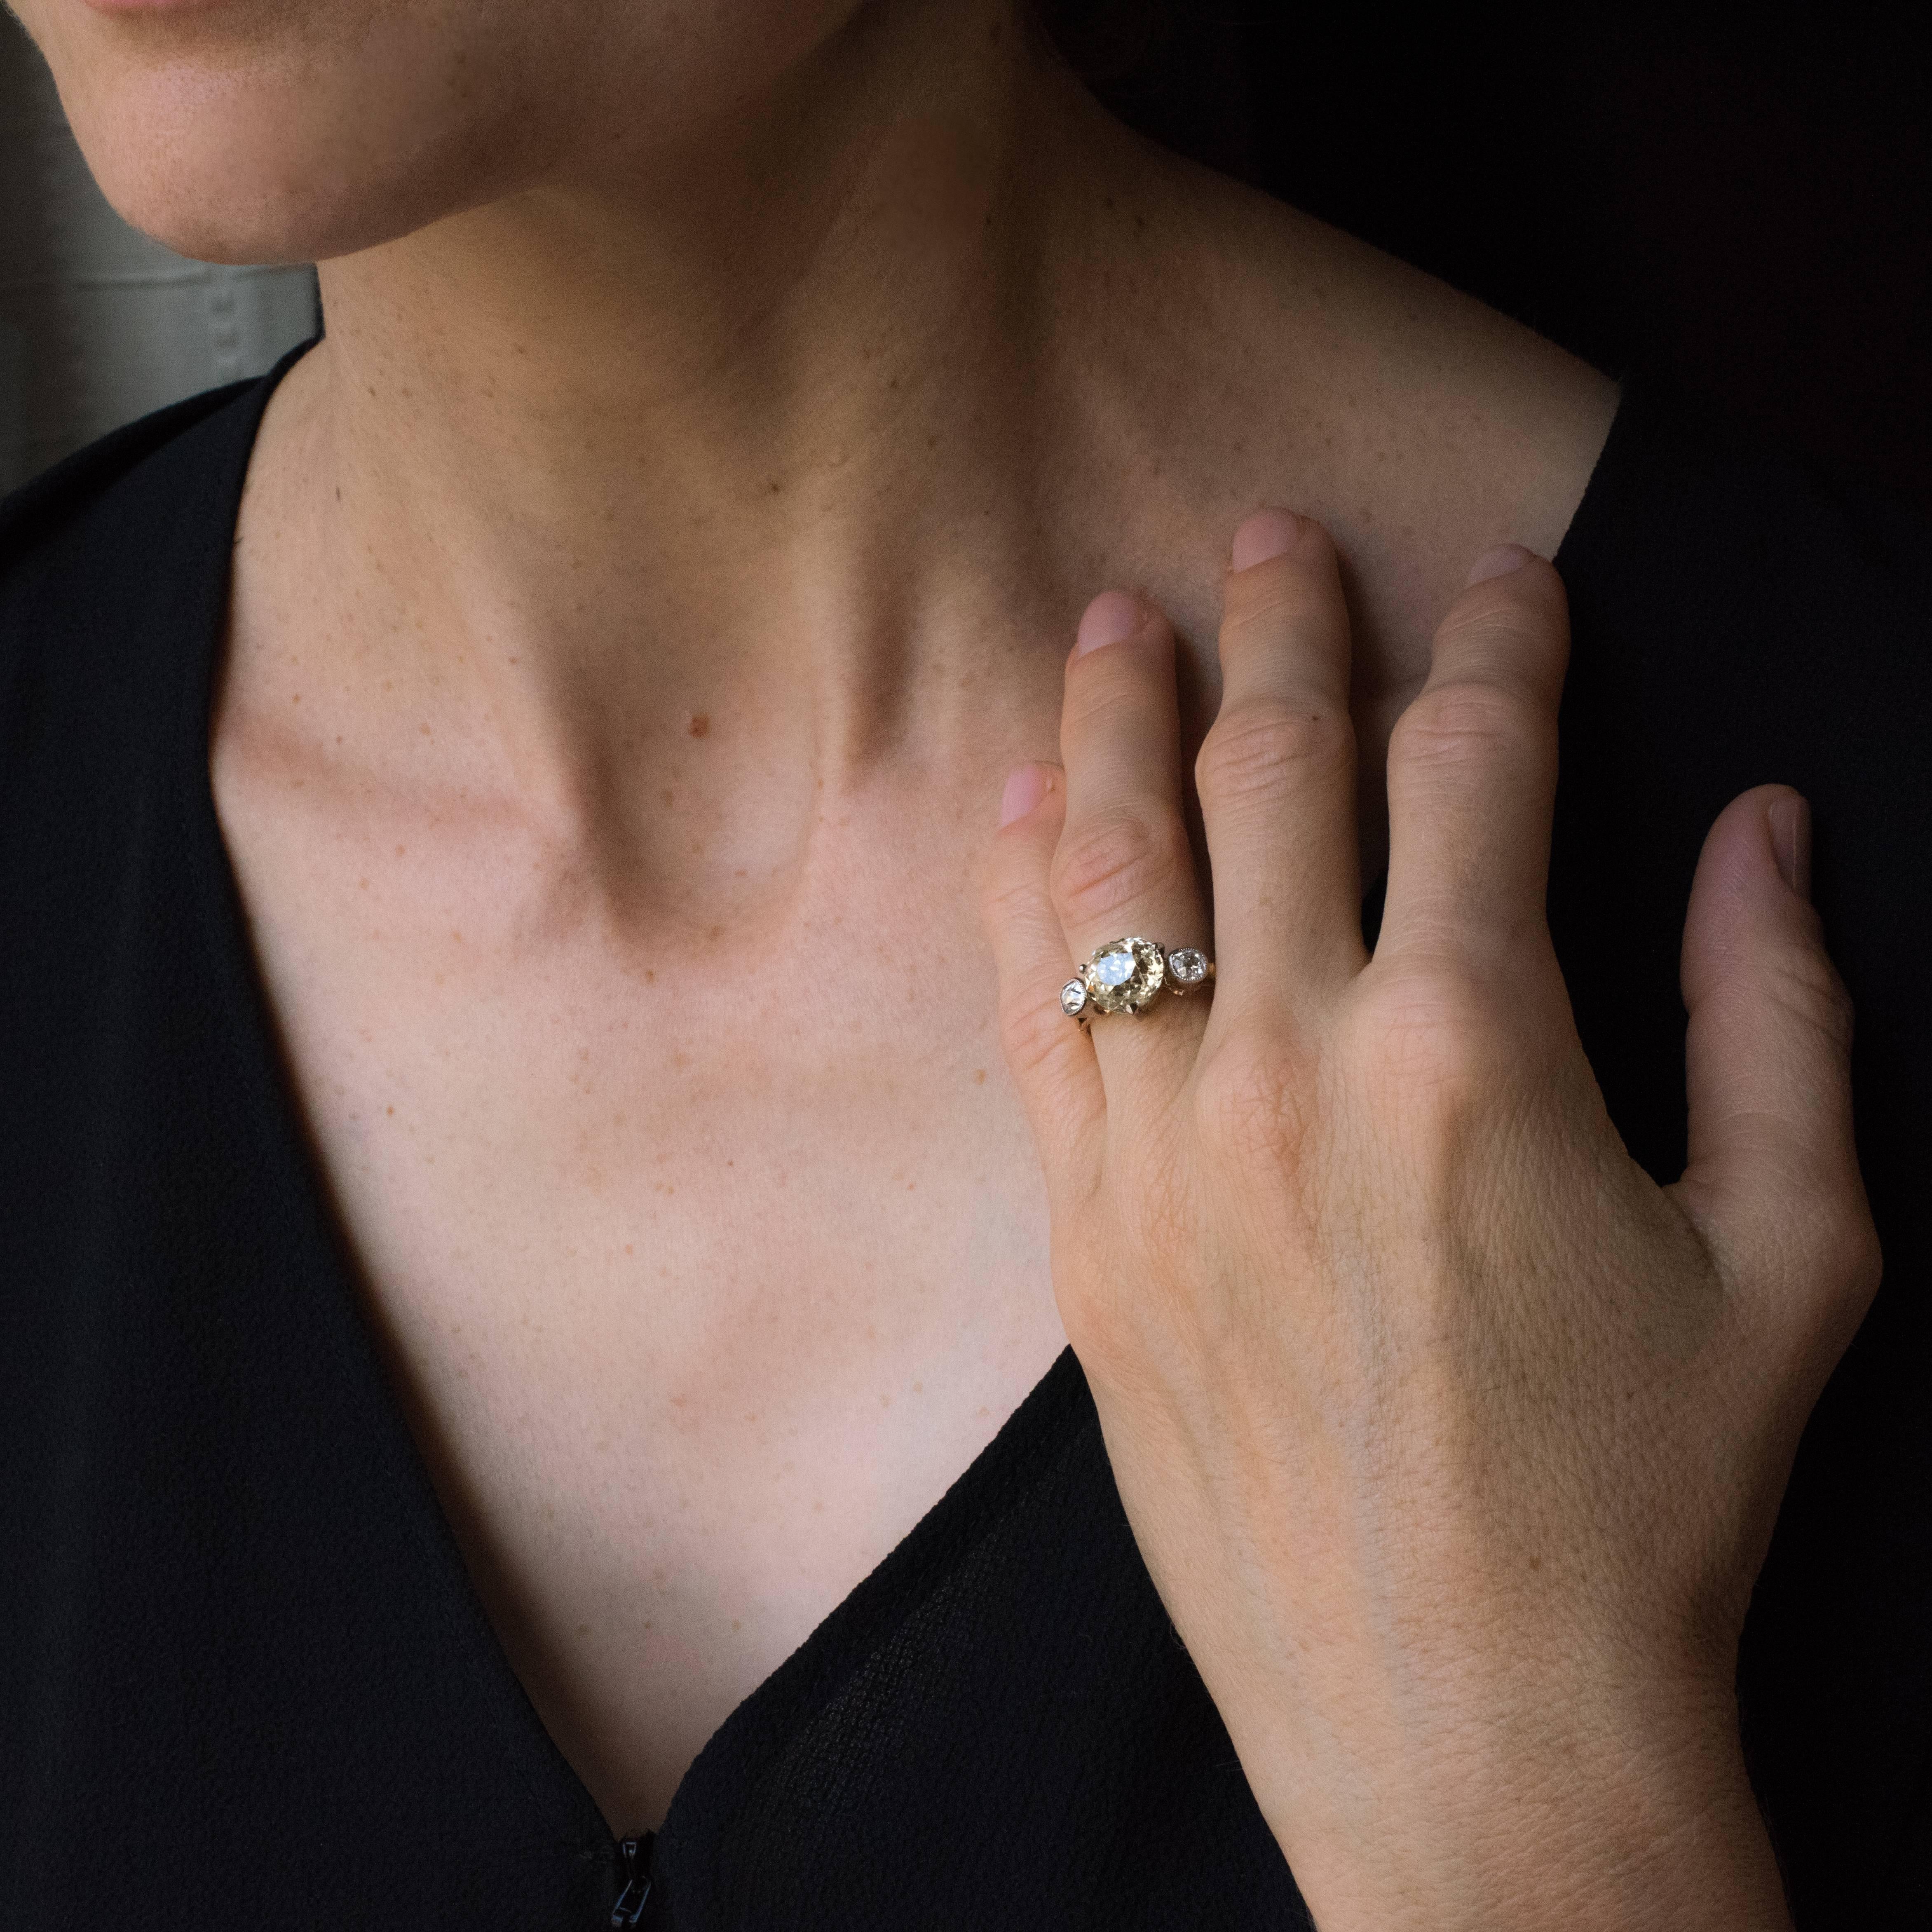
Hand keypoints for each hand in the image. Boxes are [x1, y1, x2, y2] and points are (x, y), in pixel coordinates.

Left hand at [978, 511, 1879, 1930]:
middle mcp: (1293, 1061)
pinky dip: (1020, 889)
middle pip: (1277, 767)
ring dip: (1116, 715)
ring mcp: (1165, 1143)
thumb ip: (1775, 1009)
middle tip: (1271, 527)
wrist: (1465, 1719)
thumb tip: (1760, 824)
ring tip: (1112, 612)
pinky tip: (1018, 806)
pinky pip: (1032, 1009)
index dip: (1501, 640)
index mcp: (1477, 1044)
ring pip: (1117, 860)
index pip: (1478, 762)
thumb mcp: (1788, 1249)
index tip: (1506, 575)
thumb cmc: (1645, 1498)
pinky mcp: (1087, 1231)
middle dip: (1285, 623)